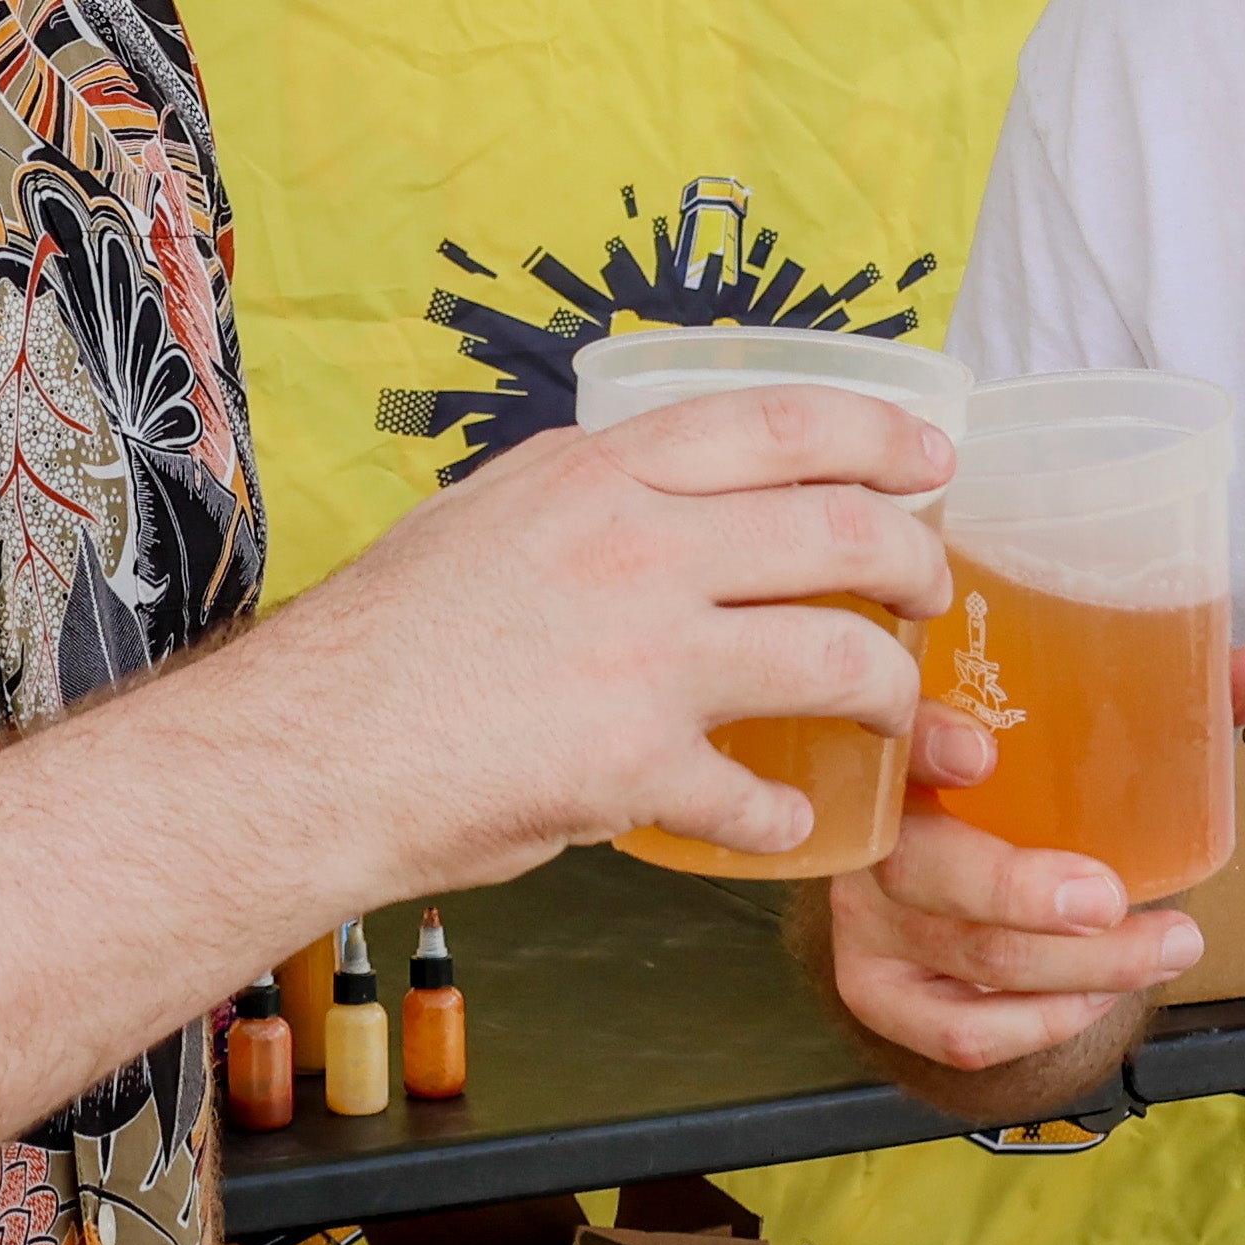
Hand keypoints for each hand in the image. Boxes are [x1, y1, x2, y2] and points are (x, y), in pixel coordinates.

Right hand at [269, 384, 958, 890]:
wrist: (311, 746)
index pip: (780, 422)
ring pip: (840, 661)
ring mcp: (647, 659)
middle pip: (843, 533)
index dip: (877, 434)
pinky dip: (785, 816)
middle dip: (917, 564)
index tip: (931, 458)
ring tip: (902, 719)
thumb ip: (587, 496)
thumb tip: (657, 489)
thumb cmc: (382, 635)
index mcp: (603, 475)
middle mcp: (641, 548)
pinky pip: (757, 796)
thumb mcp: (487, 511)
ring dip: (895, 696)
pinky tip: (784, 822)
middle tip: (933, 595)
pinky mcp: (637, 767)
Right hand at [822, 642, 1244, 1071]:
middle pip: (923, 868)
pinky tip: (1101, 995)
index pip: (893, 732)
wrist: (952, 867)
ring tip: (1169, 945)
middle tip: (1113, 898)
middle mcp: (870, 828)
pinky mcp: (878, 991)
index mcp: (904, 740)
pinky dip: (1044, 1021)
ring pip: (967, 957)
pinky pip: (962, 1030)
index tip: (983, 752)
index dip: (927, 742)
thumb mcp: (1074, 734)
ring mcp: (864, 917)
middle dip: (1023, 891)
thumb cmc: (1019, 784)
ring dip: (1080, 967)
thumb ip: (1162, 700)